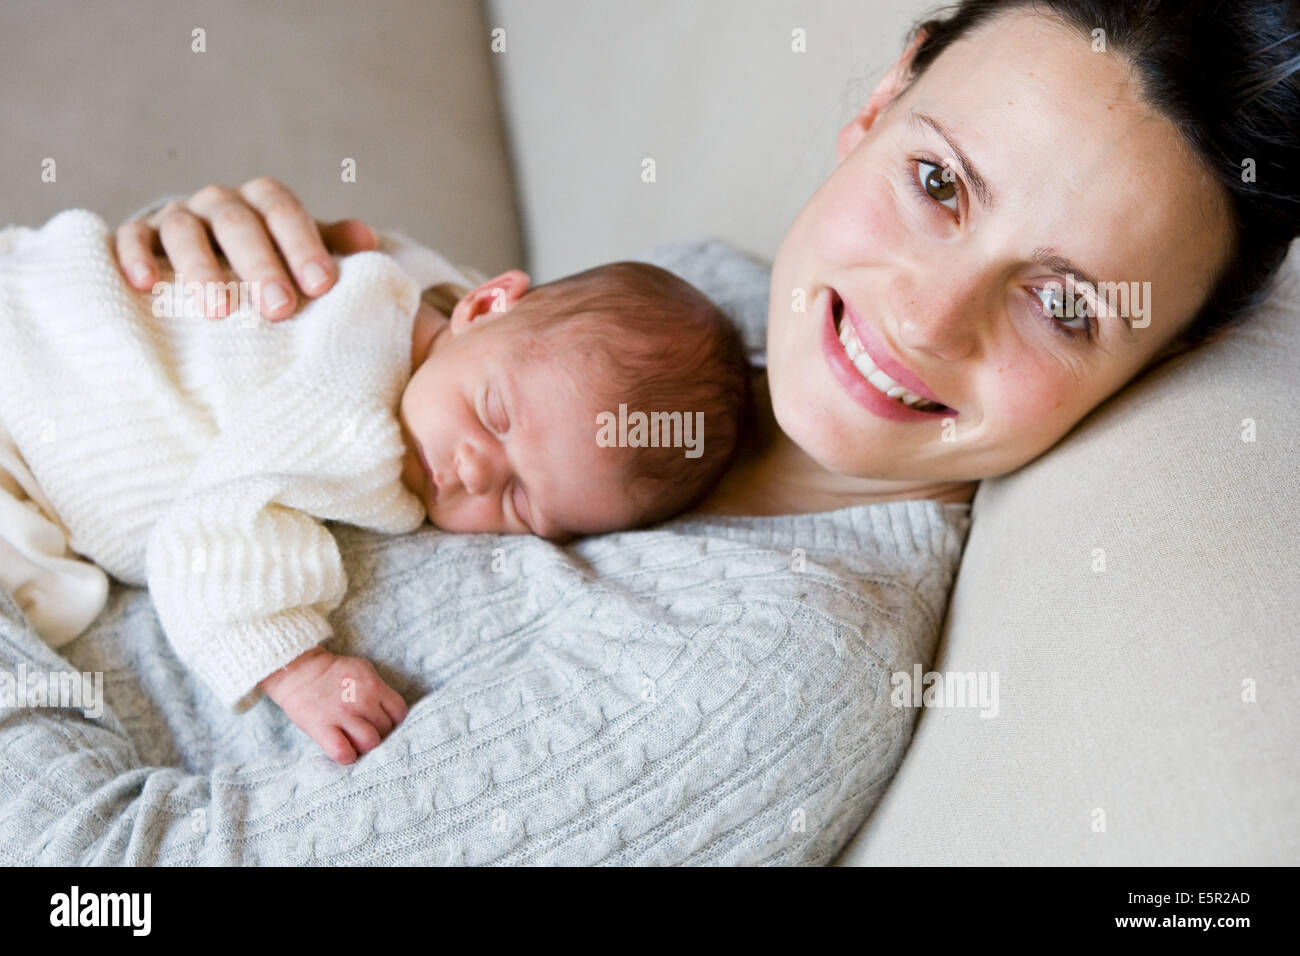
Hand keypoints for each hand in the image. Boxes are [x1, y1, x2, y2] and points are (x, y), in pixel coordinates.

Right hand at [115, 176, 378, 320]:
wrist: (206, 252)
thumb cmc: (266, 258)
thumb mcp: (297, 249)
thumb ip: (329, 243)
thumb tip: (368, 241)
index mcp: (261, 202)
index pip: (283, 210)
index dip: (302, 244)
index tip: (322, 286)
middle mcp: (219, 203)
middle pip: (238, 222)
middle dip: (259, 264)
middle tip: (279, 308)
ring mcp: (177, 217)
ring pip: (185, 230)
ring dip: (201, 269)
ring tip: (219, 311)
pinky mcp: (139, 235)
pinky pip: (130, 237)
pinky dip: (134, 256)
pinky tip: (145, 285)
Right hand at [258, 646, 408, 763]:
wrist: (299, 671)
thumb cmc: (334, 673)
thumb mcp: (363, 670)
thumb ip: (379, 689)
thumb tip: (390, 711)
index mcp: (374, 686)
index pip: (399, 712)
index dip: (394, 721)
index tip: (383, 722)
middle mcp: (362, 701)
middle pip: (385, 729)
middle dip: (379, 734)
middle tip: (366, 732)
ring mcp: (343, 715)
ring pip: (370, 743)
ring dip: (364, 747)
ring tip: (356, 743)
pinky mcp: (323, 728)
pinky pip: (343, 752)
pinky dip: (347, 756)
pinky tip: (344, 752)